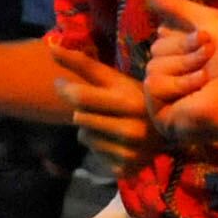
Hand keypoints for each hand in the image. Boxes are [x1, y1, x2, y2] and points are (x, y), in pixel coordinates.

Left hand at [49, 44, 156, 173]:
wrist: (167, 134)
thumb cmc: (135, 99)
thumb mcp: (114, 79)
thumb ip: (82, 64)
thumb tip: (51, 48)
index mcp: (129, 101)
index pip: (80, 97)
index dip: (65, 89)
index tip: (61, 83)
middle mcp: (131, 129)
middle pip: (79, 118)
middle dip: (84, 111)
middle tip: (103, 109)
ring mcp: (128, 152)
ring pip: (84, 137)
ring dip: (90, 130)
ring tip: (111, 125)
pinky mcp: (124, 170)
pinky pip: (93, 154)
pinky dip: (99, 147)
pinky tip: (116, 142)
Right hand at [141, 0, 217, 149]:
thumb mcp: (208, 22)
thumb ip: (176, 5)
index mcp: (181, 56)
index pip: (163, 36)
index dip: (185, 35)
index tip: (208, 39)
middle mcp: (171, 75)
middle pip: (157, 48)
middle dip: (185, 49)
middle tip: (210, 58)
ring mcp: (164, 97)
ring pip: (153, 66)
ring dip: (185, 67)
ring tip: (206, 78)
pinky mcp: (160, 114)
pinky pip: (153, 86)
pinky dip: (178, 84)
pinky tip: (196, 93)